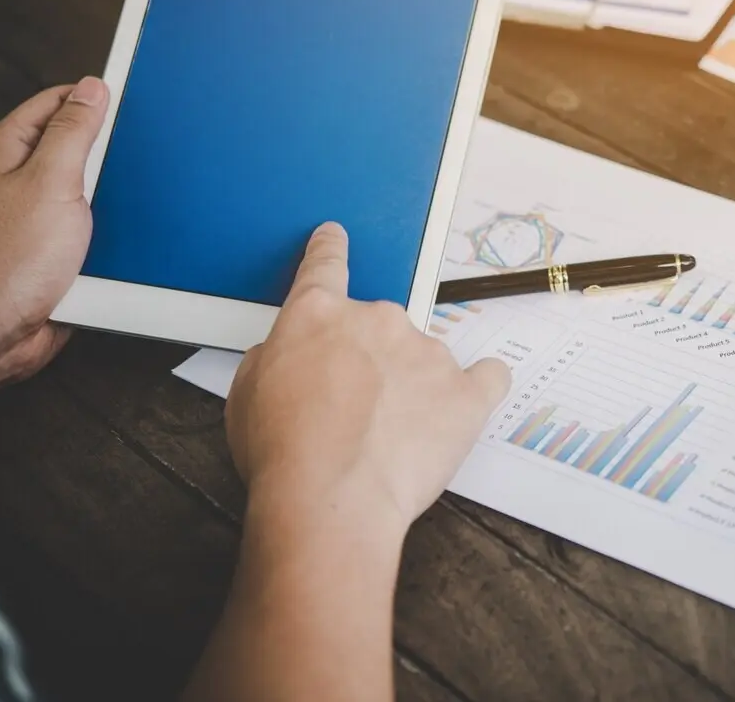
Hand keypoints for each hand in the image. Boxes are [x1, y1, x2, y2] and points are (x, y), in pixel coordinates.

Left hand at [0, 78, 108, 414]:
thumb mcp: (52, 181)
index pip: (54, 103)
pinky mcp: (49, 252)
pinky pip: (89, 230)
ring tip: (122, 201)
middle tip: (133, 156)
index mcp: (4, 151)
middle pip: (73, 147)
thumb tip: (91, 90)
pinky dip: (107, 232)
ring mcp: (31, 217)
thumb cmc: (7, 263)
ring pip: (86, 192)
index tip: (130, 100)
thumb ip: (74, 131)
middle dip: (107, 152)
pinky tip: (120, 236)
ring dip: (109, 197)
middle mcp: (13, 180)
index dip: (92, 99)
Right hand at [226, 223, 510, 534]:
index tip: (335, 237)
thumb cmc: (284, 455)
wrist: (332, 498)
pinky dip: (479, 386)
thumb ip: (273, 358)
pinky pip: (487, 377)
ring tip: (390, 436)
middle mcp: (377, 319)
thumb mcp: (247, 395)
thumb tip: (287, 355)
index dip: (329, 249)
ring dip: (412, 384)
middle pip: (378, 325)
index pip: (325, 265)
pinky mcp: (465, 391)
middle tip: (352, 410)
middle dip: (369, 361)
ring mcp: (427, 352)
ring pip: (424, 356)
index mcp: (318, 315)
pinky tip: (466, 402)